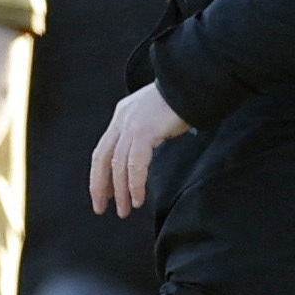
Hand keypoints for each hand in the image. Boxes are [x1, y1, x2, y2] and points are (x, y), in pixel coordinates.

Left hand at [87, 81, 187, 216]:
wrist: (195, 83)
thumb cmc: (183, 102)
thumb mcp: (155, 117)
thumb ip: (146, 134)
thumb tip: (143, 158)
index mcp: (122, 115)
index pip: (103, 150)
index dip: (100, 174)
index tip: (103, 194)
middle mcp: (122, 119)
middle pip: (102, 158)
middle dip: (100, 186)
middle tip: (101, 208)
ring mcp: (132, 124)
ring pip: (118, 164)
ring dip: (121, 191)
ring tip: (124, 211)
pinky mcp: (145, 130)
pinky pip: (135, 163)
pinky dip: (135, 183)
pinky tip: (138, 198)